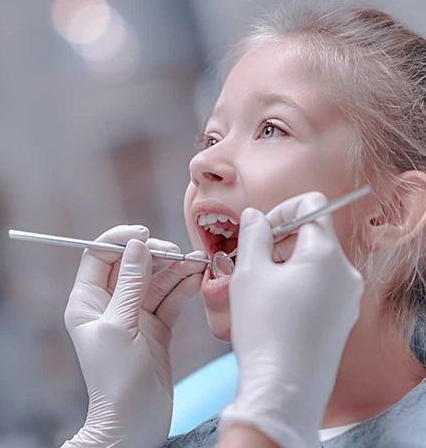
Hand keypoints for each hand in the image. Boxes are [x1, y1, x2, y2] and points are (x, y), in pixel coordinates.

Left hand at [61, 225, 206, 447]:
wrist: (136, 422)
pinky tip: (198, 277)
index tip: (144, 234)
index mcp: (88, 301)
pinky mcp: (157, 325)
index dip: (121, 240)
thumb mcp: (120, 325)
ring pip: (156, 278)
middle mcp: (110, 303)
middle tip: (177, 253)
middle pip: (133, 263)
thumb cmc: (116, 379)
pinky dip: (184, 286)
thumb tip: (137, 245)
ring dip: (177, 268)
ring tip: (198, 262)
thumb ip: (131, 283)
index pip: (99, 255)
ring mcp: (135, 313)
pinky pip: (171, 297)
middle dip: (156, 254)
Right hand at [219, 192, 364, 447]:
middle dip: (281, 240)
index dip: (282, 211)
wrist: (284, 390)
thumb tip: (256, 216)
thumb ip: (253, 233)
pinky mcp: (343, 318)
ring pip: (315, 260)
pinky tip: (276, 307)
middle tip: (253, 262)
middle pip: (313, 233)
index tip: (261, 233)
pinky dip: (297, 283)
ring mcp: (348, 298)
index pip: (312, 206)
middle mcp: (346, 273)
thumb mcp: (249, 272)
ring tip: (262, 289)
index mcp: (327, 255)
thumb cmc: (265, 329)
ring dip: (286, 263)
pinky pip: (321, 285)